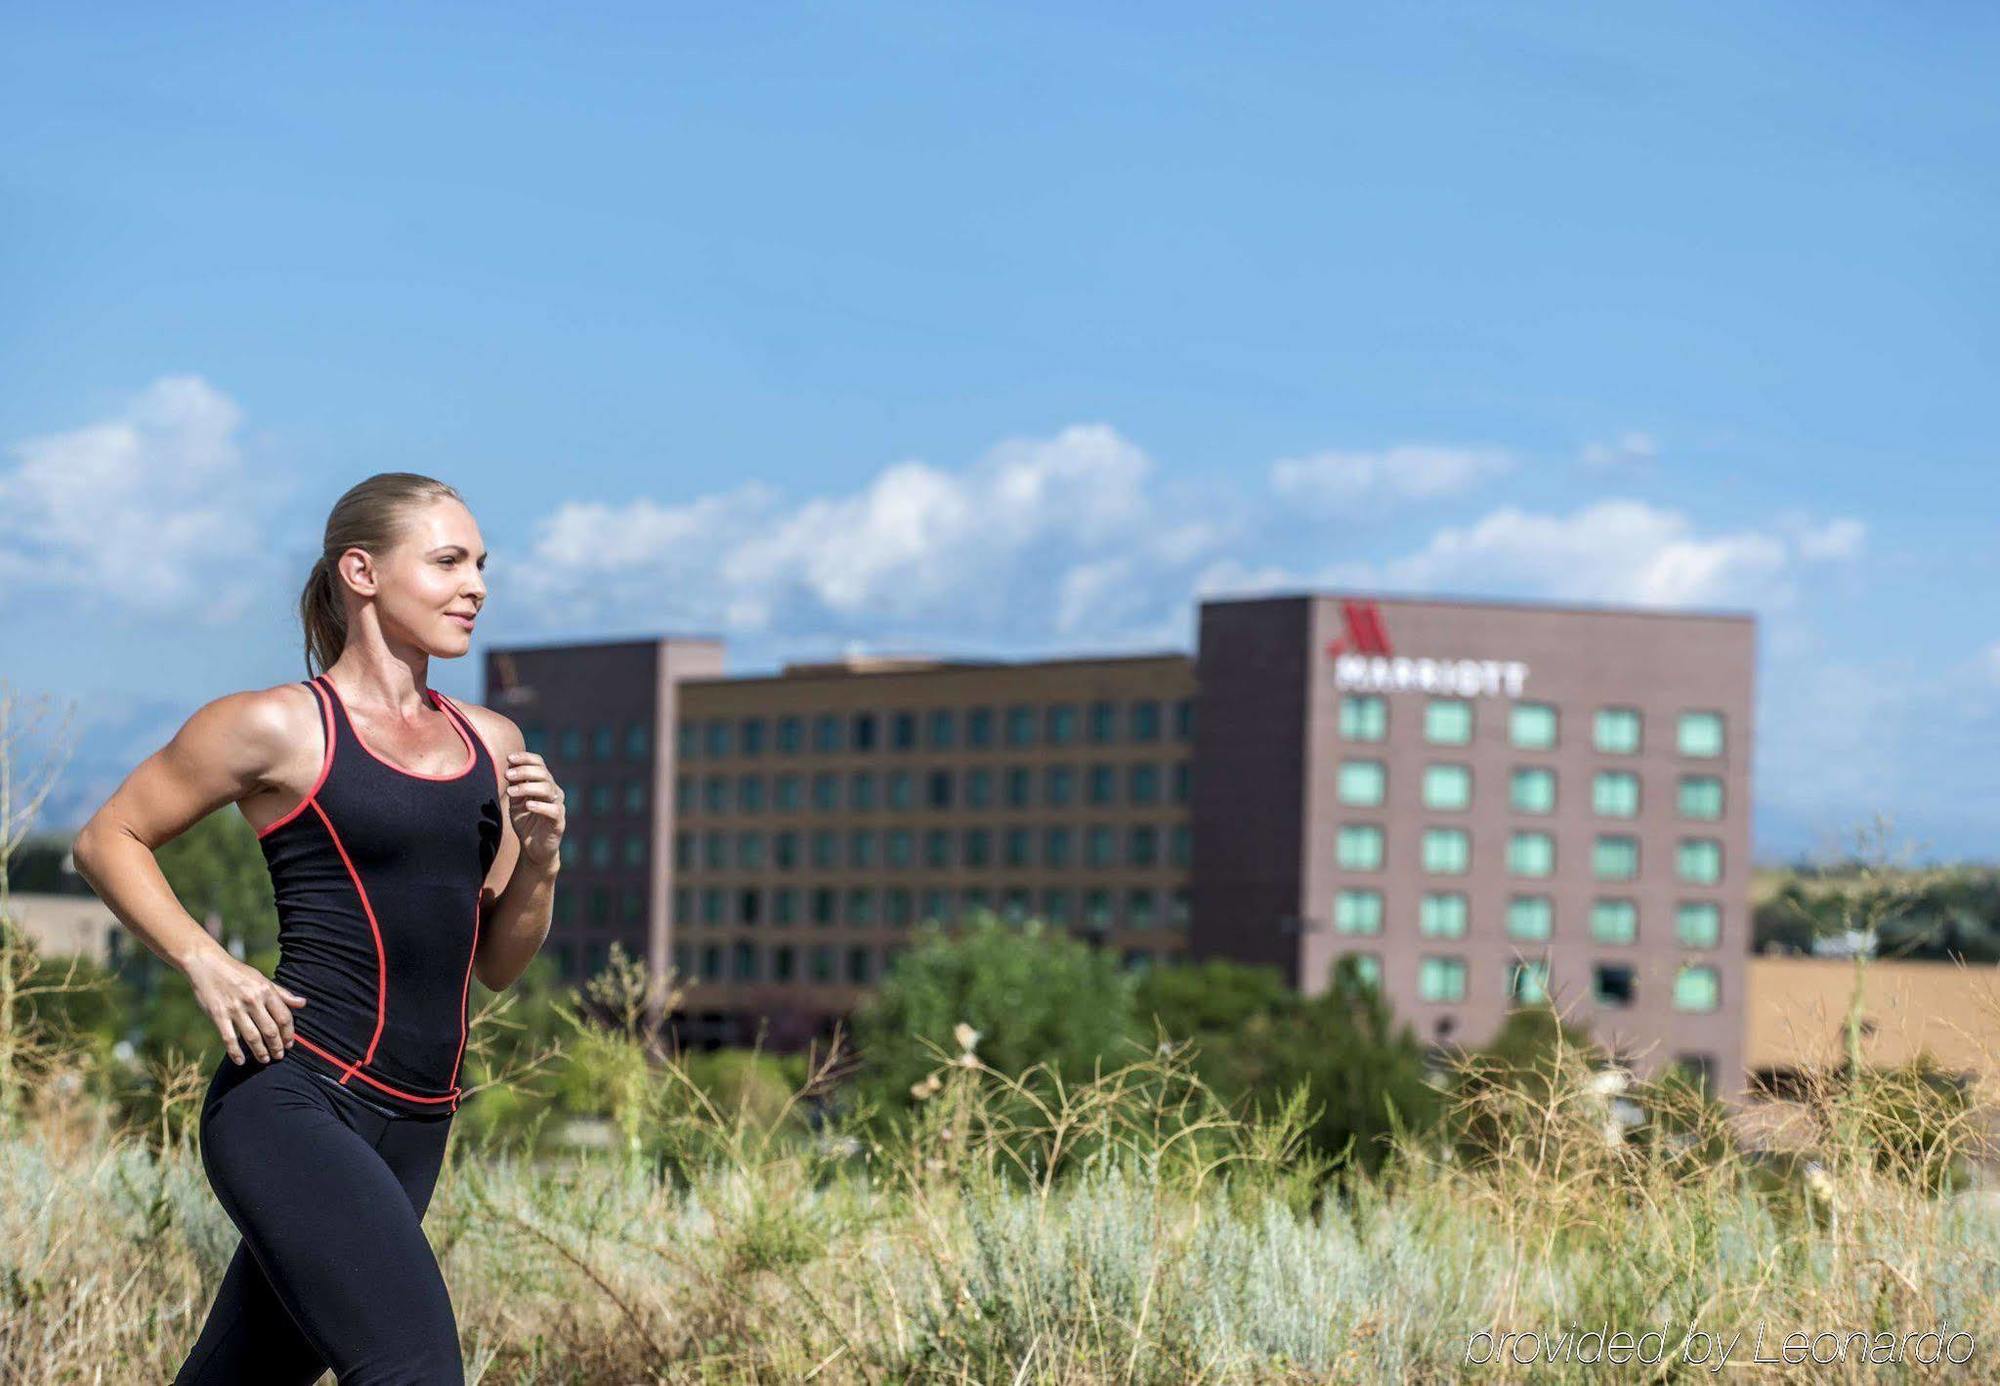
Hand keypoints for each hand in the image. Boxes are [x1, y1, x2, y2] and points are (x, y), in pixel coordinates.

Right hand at [186, 950, 306, 1064]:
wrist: (207, 965)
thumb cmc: (238, 973)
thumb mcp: (262, 979)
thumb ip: (282, 993)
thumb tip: (302, 1004)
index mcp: (265, 991)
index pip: (284, 1017)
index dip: (289, 1033)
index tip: (290, 1043)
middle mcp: (253, 1000)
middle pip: (270, 1030)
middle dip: (277, 1046)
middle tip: (279, 1055)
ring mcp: (235, 1009)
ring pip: (252, 1037)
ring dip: (260, 1051)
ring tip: (265, 1060)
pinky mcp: (218, 1015)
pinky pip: (229, 1038)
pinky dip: (235, 1052)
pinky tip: (241, 1061)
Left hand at [504, 750, 564, 866]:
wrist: (533, 848)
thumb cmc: (526, 822)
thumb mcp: (516, 802)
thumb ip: (515, 787)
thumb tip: (509, 769)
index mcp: (544, 783)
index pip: (539, 763)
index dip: (526, 758)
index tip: (509, 758)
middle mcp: (554, 792)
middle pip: (543, 773)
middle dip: (524, 771)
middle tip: (507, 775)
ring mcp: (558, 806)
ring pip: (548, 789)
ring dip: (527, 787)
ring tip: (510, 792)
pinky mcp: (559, 822)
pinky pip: (553, 810)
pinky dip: (540, 806)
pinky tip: (528, 805)